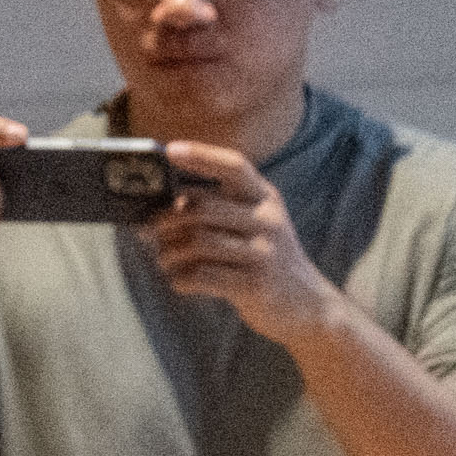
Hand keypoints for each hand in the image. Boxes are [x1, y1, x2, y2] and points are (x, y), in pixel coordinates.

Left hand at [143, 144, 340, 343]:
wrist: (305, 306)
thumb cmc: (261, 260)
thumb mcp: (250, 226)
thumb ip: (212, 213)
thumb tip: (152, 212)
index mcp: (265, 198)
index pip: (235, 166)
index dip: (202, 156)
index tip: (169, 149)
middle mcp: (268, 220)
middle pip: (201, 207)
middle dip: (164, 221)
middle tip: (150, 233)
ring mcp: (265, 253)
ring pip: (196, 241)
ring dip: (167, 253)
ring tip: (164, 260)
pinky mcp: (255, 284)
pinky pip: (201, 276)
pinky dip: (180, 279)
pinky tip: (181, 281)